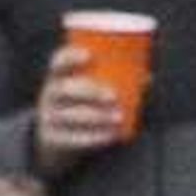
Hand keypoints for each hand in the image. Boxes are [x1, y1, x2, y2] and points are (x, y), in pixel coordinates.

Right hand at [31, 42, 127, 171]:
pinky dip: (93, 137)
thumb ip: (115, 82)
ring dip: (96, 116)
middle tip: (114, 96)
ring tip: (118, 117)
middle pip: (64, 89)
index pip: (57, 63)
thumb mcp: (88, 91)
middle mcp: (48, 96)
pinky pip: (71, 139)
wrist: (55, 140)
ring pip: (69, 115)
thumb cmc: (80, 106)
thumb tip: (147, 78)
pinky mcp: (52, 139)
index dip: (70, 57)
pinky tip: (110, 136)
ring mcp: (48, 118)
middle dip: (89, 91)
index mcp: (57, 78)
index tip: (89, 55)